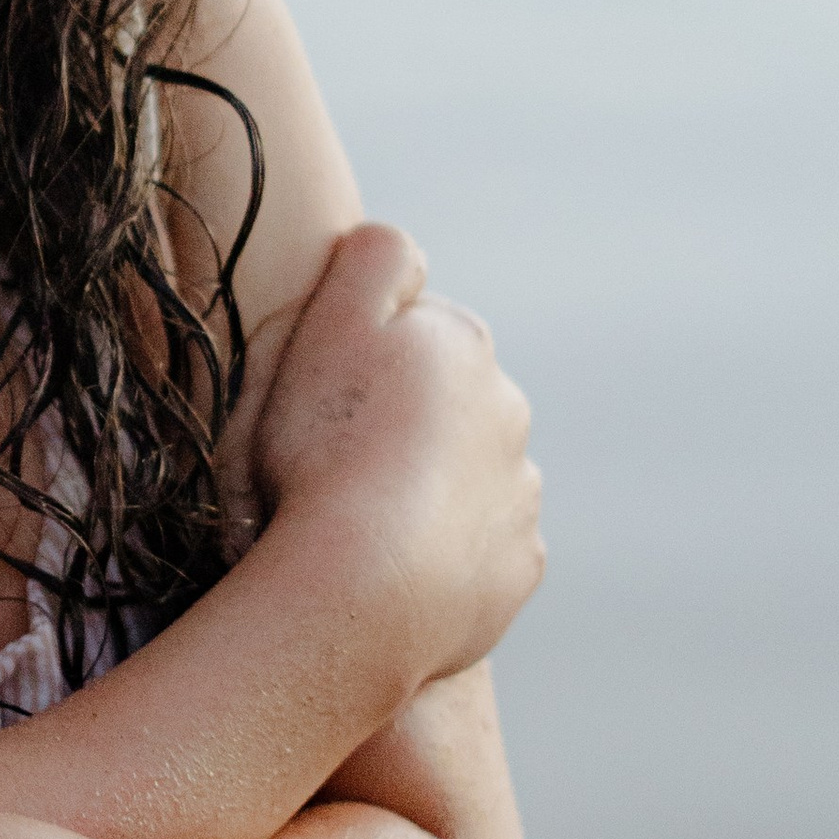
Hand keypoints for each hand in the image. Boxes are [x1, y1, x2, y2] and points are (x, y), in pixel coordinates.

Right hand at [251, 223, 543, 692]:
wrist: (361, 591)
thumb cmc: (324, 454)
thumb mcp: (329, 324)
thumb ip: (374, 262)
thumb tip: (400, 247)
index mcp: (461, 346)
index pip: (413, 332)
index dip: (360, 361)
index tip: (321, 400)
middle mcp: (507, 412)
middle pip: (445, 406)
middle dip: (402, 426)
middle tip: (329, 466)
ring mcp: (517, 495)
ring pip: (465, 479)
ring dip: (423, 492)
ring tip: (356, 525)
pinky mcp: (516, 568)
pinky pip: (476, 551)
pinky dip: (441, 555)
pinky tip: (390, 570)